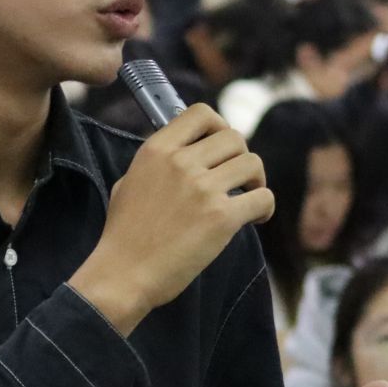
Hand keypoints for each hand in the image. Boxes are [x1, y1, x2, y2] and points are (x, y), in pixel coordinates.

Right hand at [70, 106, 272, 334]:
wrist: (123, 274)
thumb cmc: (123, 235)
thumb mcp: (129, 182)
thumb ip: (157, 163)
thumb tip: (183, 154)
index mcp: (157, 150)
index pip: (201, 113)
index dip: (219, 126)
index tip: (220, 147)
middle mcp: (181, 163)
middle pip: (234, 137)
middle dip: (240, 157)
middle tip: (236, 179)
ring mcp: (202, 189)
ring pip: (253, 163)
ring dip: (256, 181)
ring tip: (246, 198)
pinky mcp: (221, 218)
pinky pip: (263, 197)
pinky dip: (265, 207)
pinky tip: (255, 218)